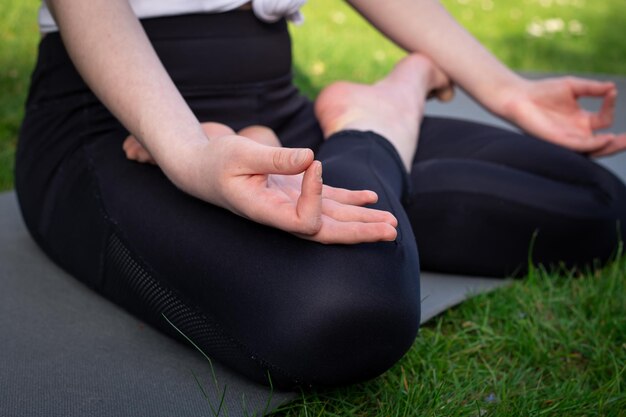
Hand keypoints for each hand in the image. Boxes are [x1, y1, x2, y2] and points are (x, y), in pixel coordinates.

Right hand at [172, 135, 397, 243]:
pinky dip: (350, 200)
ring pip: (332, 219)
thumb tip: (310, 158)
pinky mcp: (294, 193)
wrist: (201, 169)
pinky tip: (371, 198)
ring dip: (362, 220)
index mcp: (266, 212)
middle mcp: (282, 215)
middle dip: (360, 232)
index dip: (317, 194)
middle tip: (391, 231)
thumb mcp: (240, 153)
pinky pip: (327, 202)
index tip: (313, 163)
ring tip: (392, 224)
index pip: (305, 219)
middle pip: (327, 232)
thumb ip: (274, 158)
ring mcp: (290, 205)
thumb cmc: (215, 160)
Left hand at [503, 77, 625, 155]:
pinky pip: (579, 147)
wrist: (519, 97)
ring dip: (609, 146)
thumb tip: (612, 87)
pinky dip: (593, 144)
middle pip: (603, 142)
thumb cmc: (542, 92)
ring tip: (624, 140)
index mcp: (581, 121)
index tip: (611, 92)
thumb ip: (592, 88)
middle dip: (620, 142)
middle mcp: (576, 133)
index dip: (610, 105)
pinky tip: (604, 138)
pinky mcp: (557, 142)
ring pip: (593, 149)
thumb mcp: (573, 87)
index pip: (605, 119)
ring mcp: (567, 139)